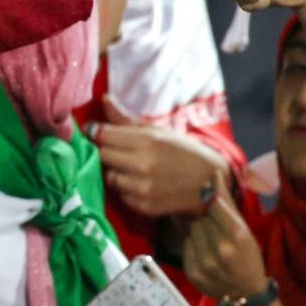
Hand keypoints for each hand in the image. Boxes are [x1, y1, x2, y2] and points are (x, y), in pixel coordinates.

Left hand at [90, 94, 230, 216]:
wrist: (210, 182)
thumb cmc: (182, 151)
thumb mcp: (157, 130)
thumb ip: (125, 119)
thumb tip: (104, 98)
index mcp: (147, 141)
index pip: (102, 134)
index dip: (95, 131)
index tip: (95, 130)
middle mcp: (143, 165)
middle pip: (102, 155)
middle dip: (105, 150)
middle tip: (115, 149)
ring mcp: (143, 188)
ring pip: (109, 176)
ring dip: (115, 171)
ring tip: (130, 167)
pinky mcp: (144, 207)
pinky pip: (121, 195)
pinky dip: (125, 189)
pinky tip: (139, 183)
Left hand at [183, 169, 268, 300]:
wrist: (246, 294)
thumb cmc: (247, 255)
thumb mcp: (244, 228)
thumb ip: (227, 201)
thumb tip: (214, 172)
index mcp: (238, 236)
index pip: (214, 205)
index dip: (210, 198)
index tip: (207, 192)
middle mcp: (221, 250)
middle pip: (200, 218)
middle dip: (207, 220)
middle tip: (218, 230)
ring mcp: (206, 264)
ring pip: (191, 230)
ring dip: (199, 233)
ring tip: (213, 243)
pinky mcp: (192, 273)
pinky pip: (185, 245)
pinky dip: (193, 246)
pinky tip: (206, 255)